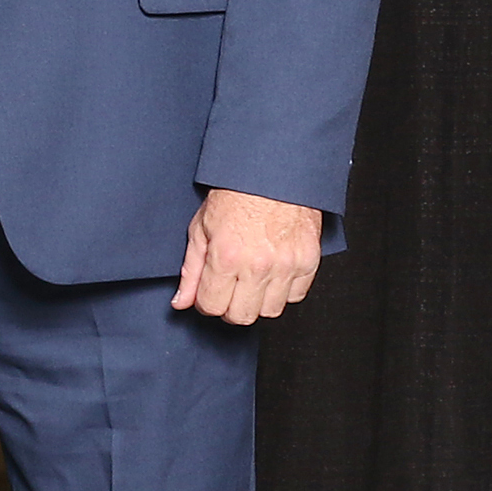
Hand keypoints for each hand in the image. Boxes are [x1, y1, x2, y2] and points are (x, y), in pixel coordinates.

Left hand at [174, 188, 323, 325]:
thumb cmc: (235, 196)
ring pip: (270, 311)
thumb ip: (191, 270)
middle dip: (229, 307)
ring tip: (250, 280)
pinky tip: (272, 274)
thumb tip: (182, 301)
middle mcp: (258, 265)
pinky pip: (296, 296)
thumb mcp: (200, 228)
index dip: (205, 302)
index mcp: (226, 257)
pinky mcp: (309, 261)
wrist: (273, 174)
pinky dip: (283, 291)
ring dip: (257, 301)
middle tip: (228, 289)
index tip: (208, 292)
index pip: (212, 306)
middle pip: (242, 316)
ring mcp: (287, 265)